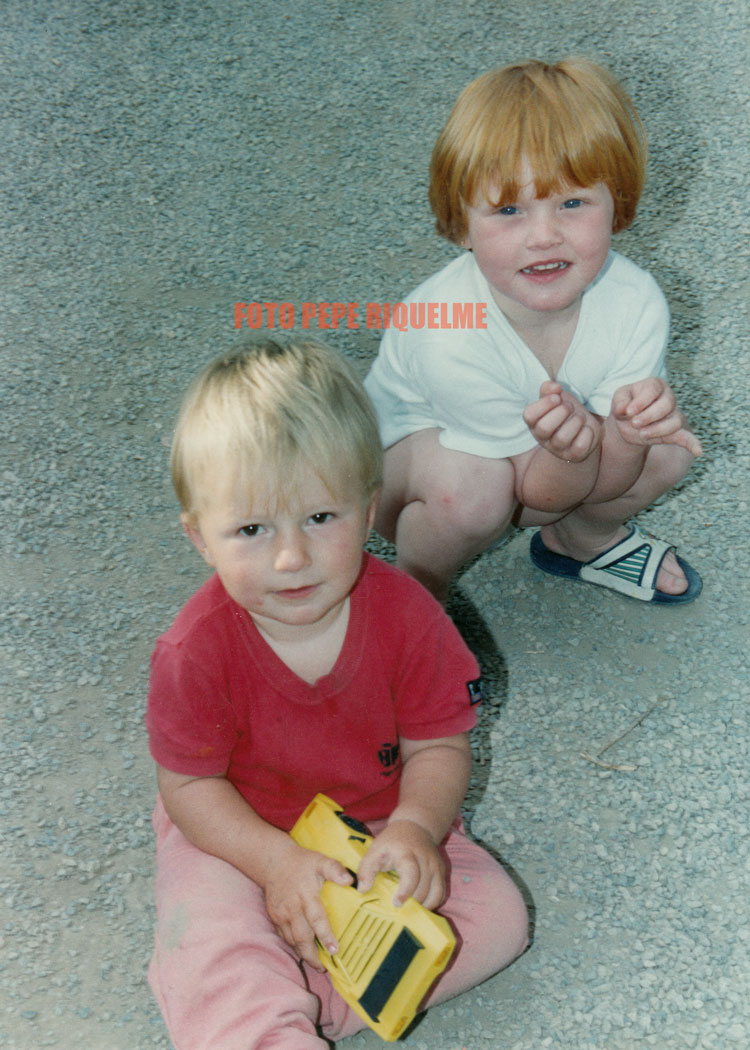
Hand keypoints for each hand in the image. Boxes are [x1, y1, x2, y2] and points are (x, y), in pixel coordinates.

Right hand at [263, 842, 352, 969]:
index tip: (334, 950)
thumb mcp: (320, 861)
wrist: (274, 862)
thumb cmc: (302, 862)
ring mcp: (281, 914)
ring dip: (303, 953)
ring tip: (316, 964)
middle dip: (312, 956)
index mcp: (306, 895)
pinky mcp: (274, 917)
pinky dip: (294, 946)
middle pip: (302, 938)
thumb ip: (335, 870)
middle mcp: (292, 908)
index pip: (316, 919)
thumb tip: (350, 880)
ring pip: (292, 940)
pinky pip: (284, 936)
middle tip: (324, 968)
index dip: (325, 936)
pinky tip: (303, 950)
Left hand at [356, 820, 445, 909]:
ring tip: (410, 908)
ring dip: (423, 905)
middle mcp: (425, 860)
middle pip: (423, 888)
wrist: (414, 826)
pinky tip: (420, 904)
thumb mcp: (375, 850)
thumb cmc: (392, 842)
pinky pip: (441, 893)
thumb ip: (366, 869)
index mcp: (407, 854)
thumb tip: (363, 890)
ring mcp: (436, 865)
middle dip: (411, 902)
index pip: (411, 874)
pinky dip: (432, 903)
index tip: (396, 903)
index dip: (405, 891)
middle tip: (399, 909)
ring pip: (435, 893)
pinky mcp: (441, 871)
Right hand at [523, 381, 601, 461]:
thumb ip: (550, 389)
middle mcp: (543, 438)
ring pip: (562, 438)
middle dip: (561, 412)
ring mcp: (558, 449)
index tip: (557, 397)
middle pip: (544, 428)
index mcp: (535, 423)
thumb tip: (555, 387)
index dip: (544, 404)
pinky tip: (586, 428)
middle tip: (570, 407)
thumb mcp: (556, 397)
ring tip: (580, 416)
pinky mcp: (574, 455)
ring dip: (575, 421)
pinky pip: (580, 446)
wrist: (584, 426)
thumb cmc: (566, 411)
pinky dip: (586, 433)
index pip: (529, 415)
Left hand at [611, 379, 701, 455]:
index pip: (653, 389)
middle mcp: (668, 397)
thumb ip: (620, 402)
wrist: (627, 423)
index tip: (628, 412)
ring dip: (658, 429)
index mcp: (654, 385)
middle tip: (635, 423)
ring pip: (675, 422)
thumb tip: (625, 409)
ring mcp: (673, 414)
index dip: (641, 401)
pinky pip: (686, 437)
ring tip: (642, 433)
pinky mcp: (674, 432)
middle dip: (649, 416)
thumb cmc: (625, 406)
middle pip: (667, 404)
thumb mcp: (618, 400)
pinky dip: (692, 444)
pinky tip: (697, 451)